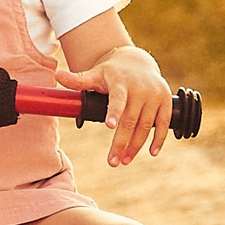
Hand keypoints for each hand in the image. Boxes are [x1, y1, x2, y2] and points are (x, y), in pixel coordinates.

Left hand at [56, 44, 173, 167]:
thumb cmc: (112, 73)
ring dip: (137, 145)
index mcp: (121, 83)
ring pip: (147, 125)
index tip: (109, 126)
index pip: (117, 99)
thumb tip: (57, 75)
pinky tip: (151, 152)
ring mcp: (155, 95)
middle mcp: (140, 88)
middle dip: (121, 142)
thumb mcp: (95, 74)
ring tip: (124, 160)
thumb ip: (78, 80)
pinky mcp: (166, 101)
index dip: (114, 112)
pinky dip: (159, 138)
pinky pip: (164, 123)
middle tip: (112, 162)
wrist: (138, 62)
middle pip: (131, 119)